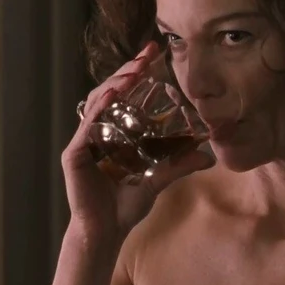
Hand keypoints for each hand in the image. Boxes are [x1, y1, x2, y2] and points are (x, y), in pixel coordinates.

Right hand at [61, 42, 215, 240]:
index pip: (124, 94)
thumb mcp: (158, 178)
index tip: (153, 52)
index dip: (136, 72)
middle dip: (127, 70)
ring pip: (97, 103)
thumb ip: (178, 165)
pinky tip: (113, 96)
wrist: (106, 231)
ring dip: (115, 84)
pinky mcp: (75, 154)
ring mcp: (84, 141)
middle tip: (146, 55)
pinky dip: (99, 109)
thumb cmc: (126, 205)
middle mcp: (97, 131)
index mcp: (114, 131)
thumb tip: (209, 156)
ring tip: (133, 72)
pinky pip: (87, 126)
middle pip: (109, 91)